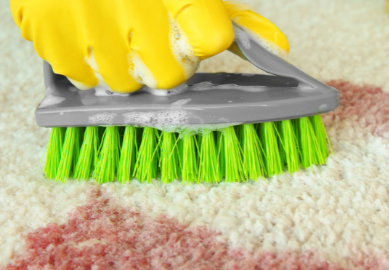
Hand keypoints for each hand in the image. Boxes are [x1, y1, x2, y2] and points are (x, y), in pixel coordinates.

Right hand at [10, 0, 288, 92]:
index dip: (205, 44)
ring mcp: (89, 20)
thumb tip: (278, 49)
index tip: (196, 37)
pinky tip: (87, 33)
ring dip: (122, 68)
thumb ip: (237, 20)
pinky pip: (81, 76)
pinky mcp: (51, 32)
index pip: (212, 38)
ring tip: (115, 33)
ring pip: (122, 84)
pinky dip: (86, 63)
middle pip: (167, 77)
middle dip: (161, 67)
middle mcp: (134, 4)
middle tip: (149, 42)